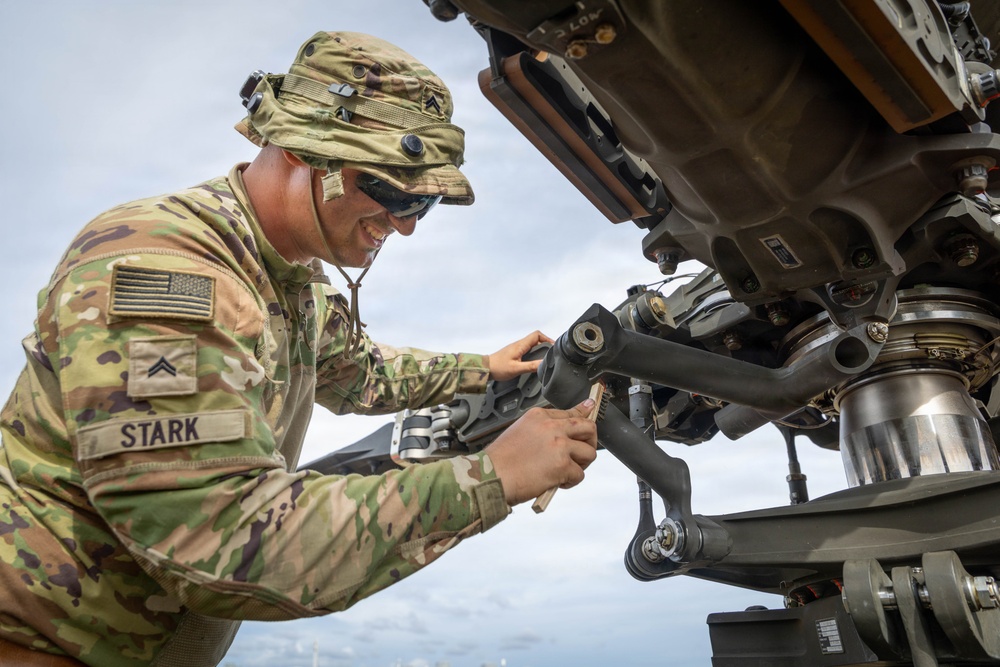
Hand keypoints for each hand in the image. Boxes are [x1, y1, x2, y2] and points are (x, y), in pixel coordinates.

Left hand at [484, 330, 554, 381]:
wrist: (485, 368)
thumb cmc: (498, 367)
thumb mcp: (516, 369)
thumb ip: (531, 366)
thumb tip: (544, 364)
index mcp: (521, 345)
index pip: (537, 335)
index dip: (547, 338)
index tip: (553, 347)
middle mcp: (519, 344)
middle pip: (536, 339)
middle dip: (545, 344)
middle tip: (552, 353)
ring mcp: (517, 348)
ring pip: (532, 344)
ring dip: (540, 348)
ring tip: (546, 357)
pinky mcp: (514, 353)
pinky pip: (527, 349)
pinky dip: (534, 353)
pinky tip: (535, 361)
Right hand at [484, 399, 598, 505]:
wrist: (491, 476)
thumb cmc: (500, 460)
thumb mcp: (520, 432)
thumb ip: (542, 430)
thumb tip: (559, 435)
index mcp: (538, 416)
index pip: (570, 412)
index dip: (583, 414)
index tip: (590, 408)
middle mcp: (551, 427)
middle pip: (588, 427)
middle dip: (590, 441)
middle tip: (582, 453)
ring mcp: (559, 445)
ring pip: (589, 452)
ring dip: (582, 464)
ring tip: (567, 471)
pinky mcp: (563, 465)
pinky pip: (580, 474)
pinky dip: (571, 482)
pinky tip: (557, 483)